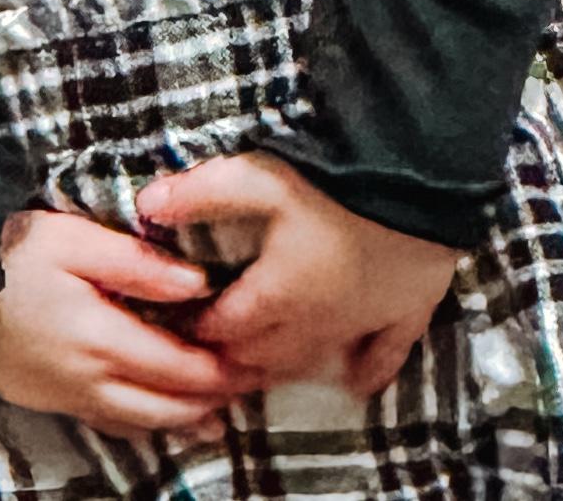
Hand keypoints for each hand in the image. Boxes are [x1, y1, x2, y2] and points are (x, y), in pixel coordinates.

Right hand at [0, 210, 265, 444]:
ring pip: (135, 421)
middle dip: (206, 402)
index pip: (175, 366)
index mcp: (100, 337)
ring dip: (179, 422)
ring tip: (215, 422)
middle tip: (245, 393)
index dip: (216, 370)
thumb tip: (198, 285)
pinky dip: (140, 426)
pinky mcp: (47, 397)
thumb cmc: (11, 251)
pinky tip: (156, 422)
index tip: (250, 363)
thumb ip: (138, 264)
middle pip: (161, 403)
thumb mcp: (73, 239)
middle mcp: (87, 378)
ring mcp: (65, 394)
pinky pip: (105, 422)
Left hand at [135, 154, 461, 399]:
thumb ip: (200, 193)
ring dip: (285, 367)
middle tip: (216, 353)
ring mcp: (365, 320)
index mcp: (277, 294)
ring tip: (265, 369)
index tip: (181, 326)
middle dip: (235, 357)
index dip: (199, 328)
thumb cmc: (332, 180)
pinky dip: (369, 371)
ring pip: (315, 361)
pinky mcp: (407, 309)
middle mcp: (316, 320)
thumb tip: (145, 203)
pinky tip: (359, 384)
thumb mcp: (257, 178)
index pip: (225, 327)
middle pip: (265, 356)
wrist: (417, 179)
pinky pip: (386, 355)